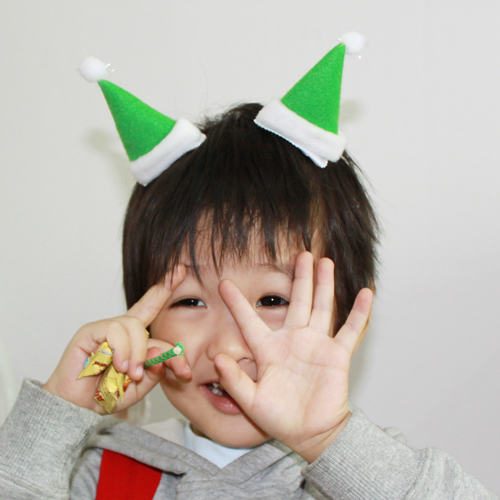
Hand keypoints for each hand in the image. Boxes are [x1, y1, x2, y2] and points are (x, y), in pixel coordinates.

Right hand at [42, 265, 189, 414]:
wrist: (77, 409)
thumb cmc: (107, 394)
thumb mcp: (141, 384)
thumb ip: (155, 369)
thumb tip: (163, 351)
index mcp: (135, 339)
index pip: (154, 311)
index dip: (165, 291)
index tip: (181, 270)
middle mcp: (121, 329)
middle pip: (147, 304)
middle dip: (165, 287)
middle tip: (180, 271)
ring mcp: (105, 328)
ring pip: (134, 326)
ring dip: (138, 352)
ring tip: (132, 373)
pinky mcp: (90, 331)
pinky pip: (115, 331)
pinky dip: (121, 350)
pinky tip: (118, 366)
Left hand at [215, 252, 372, 462]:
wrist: (310, 434)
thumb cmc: (279, 419)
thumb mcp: (251, 401)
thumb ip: (234, 380)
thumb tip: (217, 358)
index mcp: (269, 349)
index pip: (249, 320)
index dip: (237, 302)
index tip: (223, 282)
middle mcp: (293, 340)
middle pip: (296, 301)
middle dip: (299, 277)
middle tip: (300, 254)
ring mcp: (317, 344)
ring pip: (321, 307)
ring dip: (324, 284)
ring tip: (325, 261)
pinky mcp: (337, 355)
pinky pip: (351, 330)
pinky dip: (359, 313)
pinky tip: (367, 292)